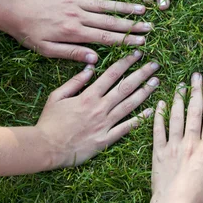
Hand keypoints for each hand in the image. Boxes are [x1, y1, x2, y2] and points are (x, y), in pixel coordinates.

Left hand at [4, 0, 150, 62]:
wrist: (11, 10)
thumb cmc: (28, 34)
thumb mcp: (47, 51)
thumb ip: (72, 54)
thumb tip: (95, 59)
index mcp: (74, 33)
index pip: (106, 38)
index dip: (126, 40)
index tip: (142, 42)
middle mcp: (78, 16)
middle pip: (110, 21)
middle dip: (132, 24)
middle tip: (150, 26)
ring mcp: (74, 1)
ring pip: (104, 4)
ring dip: (124, 6)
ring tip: (142, 7)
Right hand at [37, 52, 158, 167]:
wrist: (46, 148)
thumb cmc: (49, 122)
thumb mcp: (57, 96)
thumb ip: (75, 81)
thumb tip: (91, 66)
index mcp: (88, 96)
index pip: (112, 75)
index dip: (126, 63)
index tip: (137, 54)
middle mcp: (99, 108)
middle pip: (125, 87)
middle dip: (142, 74)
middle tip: (155, 64)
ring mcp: (104, 124)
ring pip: (129, 105)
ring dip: (145, 92)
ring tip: (156, 82)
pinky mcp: (106, 139)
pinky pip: (126, 128)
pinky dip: (140, 119)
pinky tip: (151, 110)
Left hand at [140, 74, 202, 202]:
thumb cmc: (199, 197)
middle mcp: (190, 142)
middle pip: (194, 112)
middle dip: (196, 92)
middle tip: (196, 76)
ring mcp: (173, 146)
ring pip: (176, 116)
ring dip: (178, 99)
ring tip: (180, 85)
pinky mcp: (159, 152)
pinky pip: (158, 129)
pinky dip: (158, 115)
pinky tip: (160, 103)